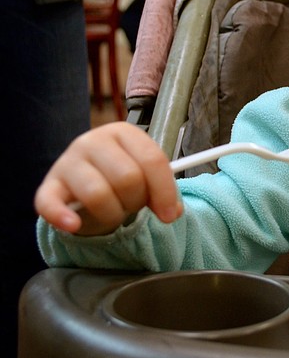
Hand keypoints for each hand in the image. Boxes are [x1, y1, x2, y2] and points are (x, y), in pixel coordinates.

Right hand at [34, 122, 181, 235]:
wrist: (83, 181)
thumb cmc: (119, 175)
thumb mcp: (145, 174)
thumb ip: (162, 189)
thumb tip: (172, 211)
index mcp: (123, 132)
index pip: (152, 159)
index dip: (165, 191)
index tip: (169, 215)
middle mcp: (93, 141)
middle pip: (128, 179)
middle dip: (136, 201)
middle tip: (132, 205)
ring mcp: (67, 162)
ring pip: (98, 195)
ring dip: (112, 214)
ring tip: (113, 213)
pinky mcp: (48, 186)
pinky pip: (50, 204)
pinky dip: (62, 217)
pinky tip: (74, 225)